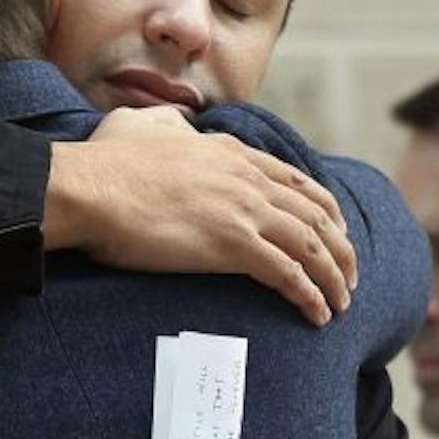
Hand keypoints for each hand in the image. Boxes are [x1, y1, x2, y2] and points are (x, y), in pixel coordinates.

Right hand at [45, 107, 357, 325]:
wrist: (89, 188)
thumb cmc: (102, 163)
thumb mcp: (138, 126)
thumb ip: (165, 124)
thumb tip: (171, 124)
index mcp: (230, 152)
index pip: (295, 180)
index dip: (323, 209)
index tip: (334, 231)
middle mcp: (246, 178)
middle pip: (315, 213)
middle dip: (340, 248)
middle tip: (349, 276)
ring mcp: (243, 210)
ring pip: (312, 245)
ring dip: (333, 277)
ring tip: (341, 304)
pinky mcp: (232, 245)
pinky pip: (289, 274)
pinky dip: (311, 296)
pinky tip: (319, 314)